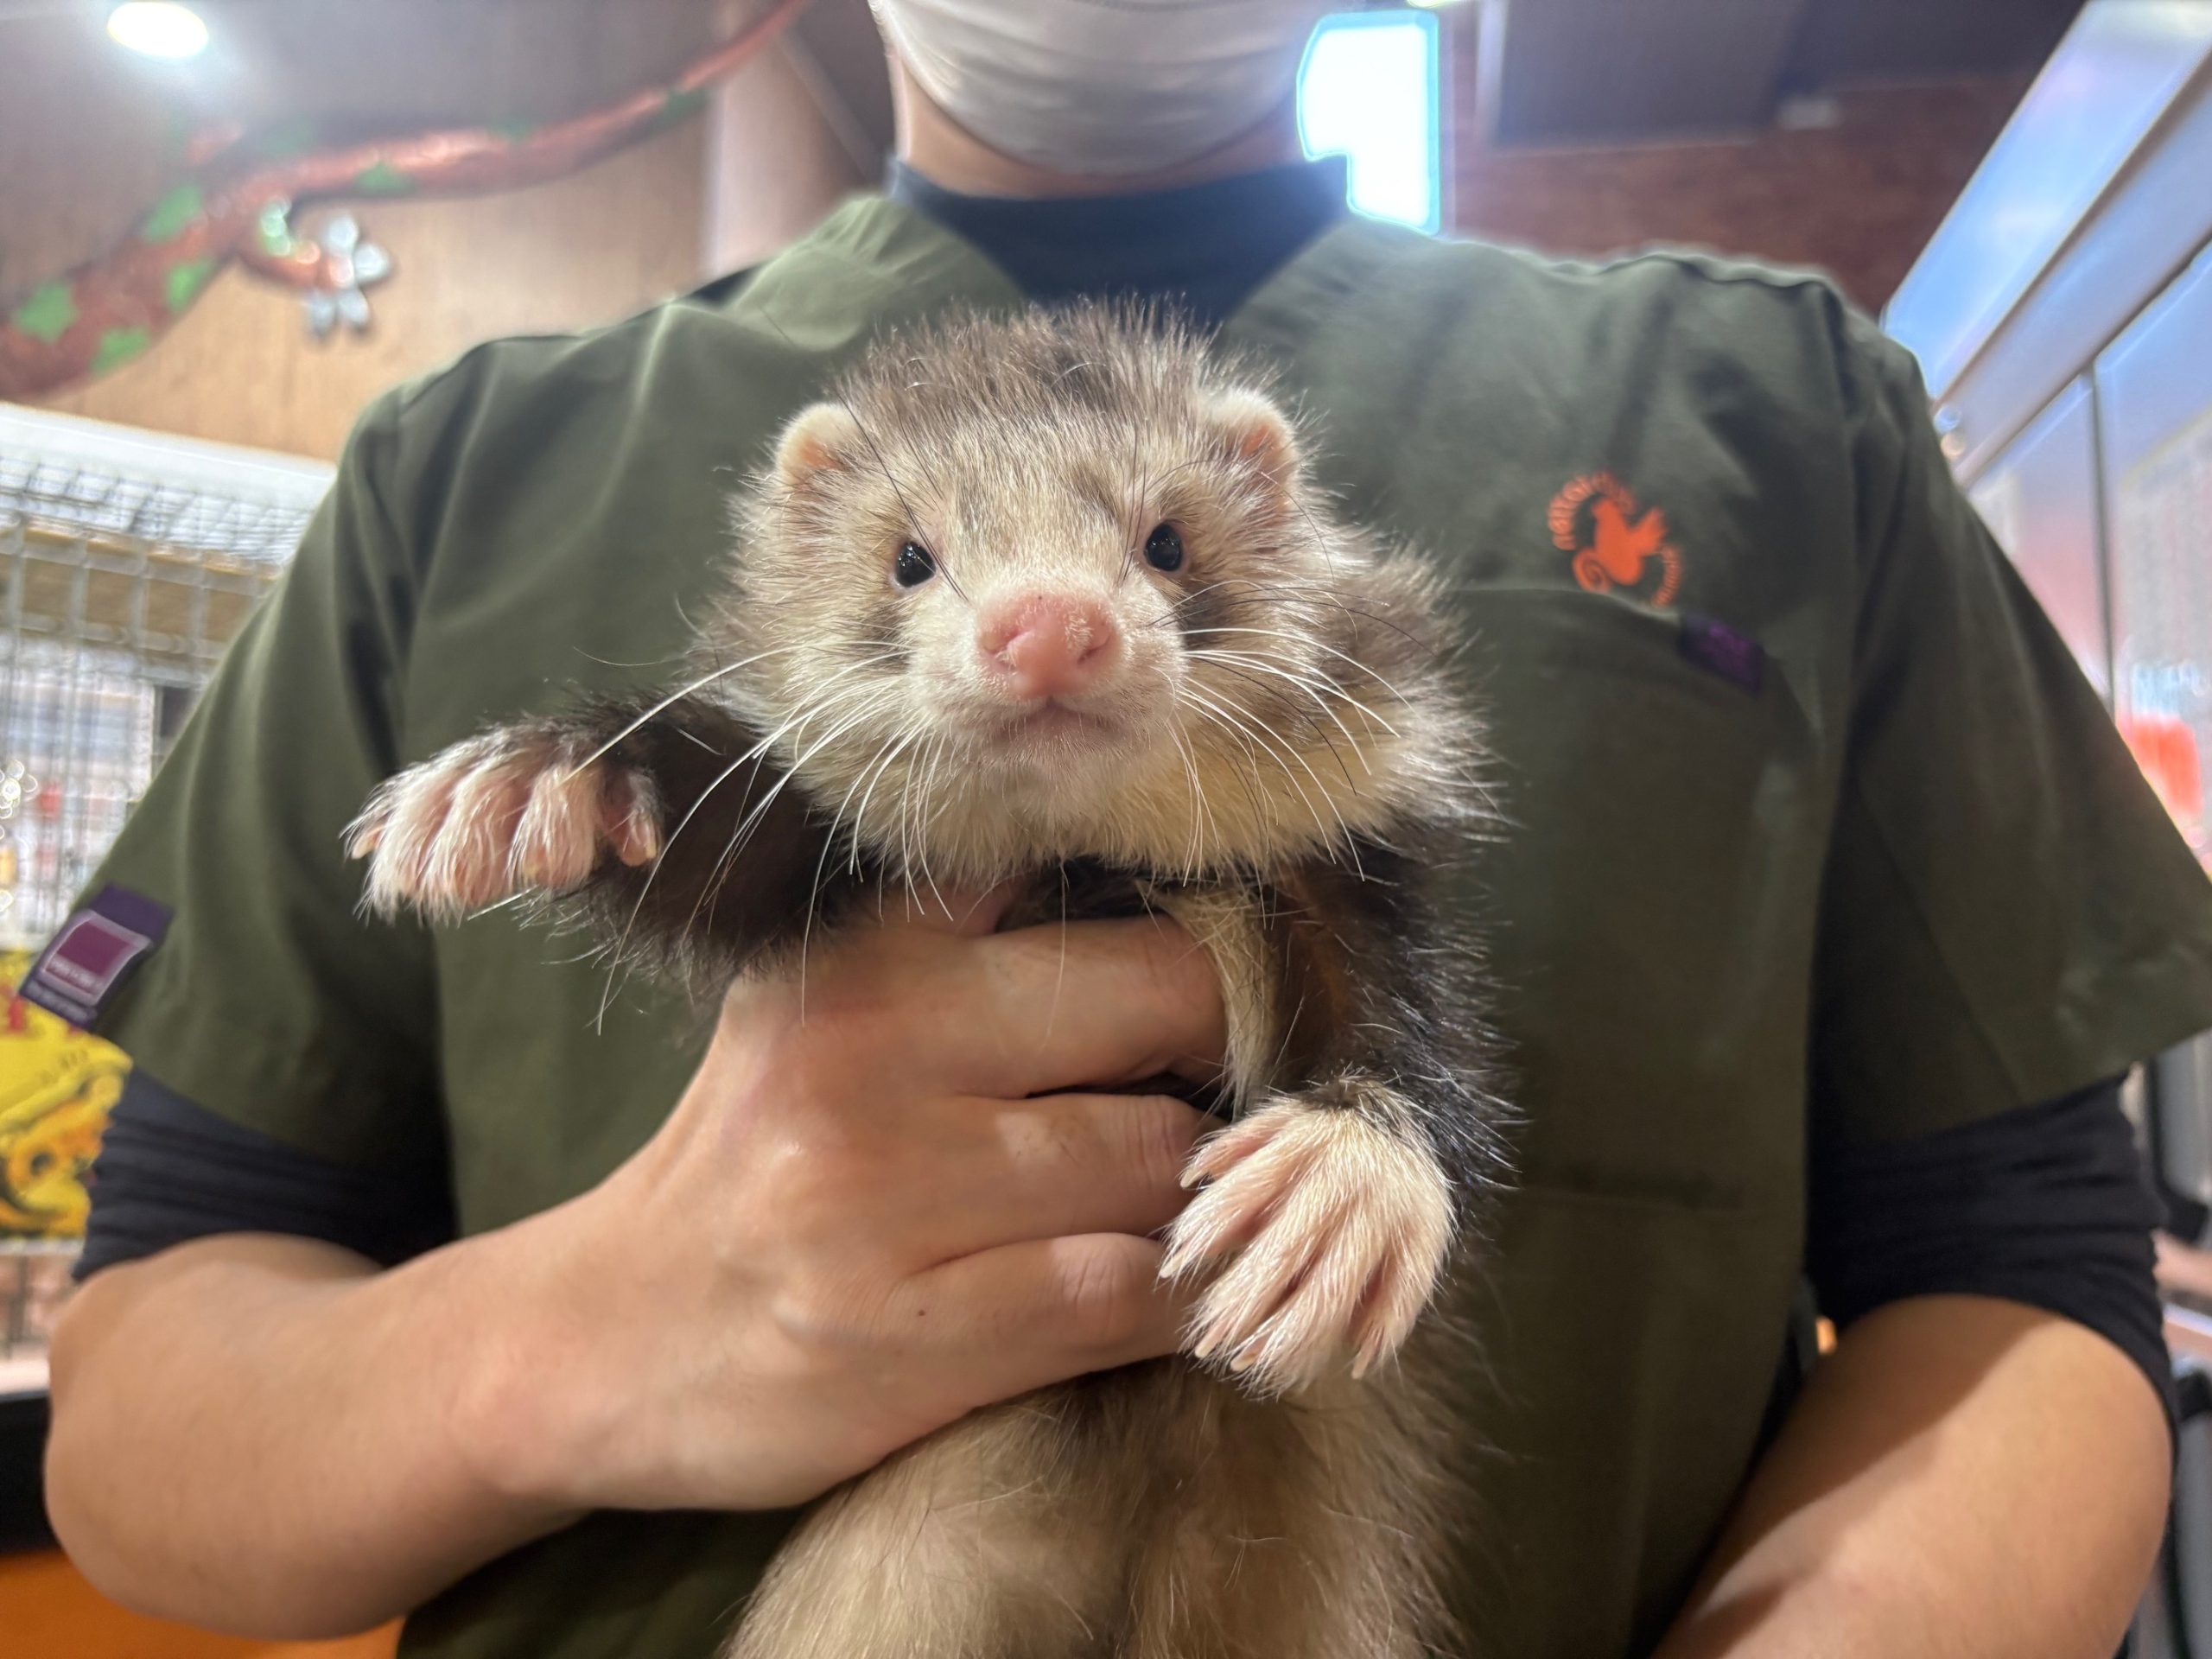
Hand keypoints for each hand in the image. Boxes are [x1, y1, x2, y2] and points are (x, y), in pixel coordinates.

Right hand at [457, 886, 1227, 1514]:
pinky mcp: (906, 1342)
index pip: (1106, 899)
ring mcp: (882, 1204)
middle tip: (1233, 1100)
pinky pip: (1125, 1298)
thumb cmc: (754, 1156)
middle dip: (1225, 1058)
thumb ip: (965, 927)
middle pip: (1164, 1008)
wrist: (595, 1342)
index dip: (1214, 950)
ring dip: (1201, 1194)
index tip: (1240, 998)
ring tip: (1189, 1207)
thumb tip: (1167, 887)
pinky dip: (1180, 1296)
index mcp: (866, 952)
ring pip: (1157, 1162)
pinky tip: (1175, 1293)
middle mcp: (869, 1055)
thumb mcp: (823, 997)